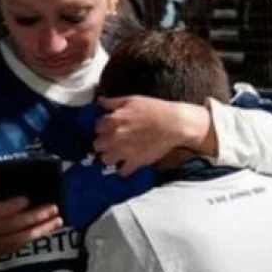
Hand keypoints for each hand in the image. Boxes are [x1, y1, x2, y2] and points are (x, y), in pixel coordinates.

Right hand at [0, 189, 62, 260]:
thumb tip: (24, 185)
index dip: (10, 207)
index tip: (27, 199)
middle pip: (9, 226)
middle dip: (34, 218)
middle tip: (53, 209)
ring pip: (16, 240)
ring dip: (39, 231)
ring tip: (56, 221)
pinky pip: (15, 247)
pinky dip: (31, 239)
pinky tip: (45, 230)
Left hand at [94, 96, 212, 176]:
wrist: (174, 124)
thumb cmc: (156, 110)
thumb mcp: (132, 100)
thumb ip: (113, 102)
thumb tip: (100, 101)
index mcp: (113, 120)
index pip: (97, 127)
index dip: (103, 128)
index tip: (108, 130)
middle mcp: (115, 136)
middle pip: (97, 145)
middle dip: (104, 144)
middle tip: (112, 142)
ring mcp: (124, 151)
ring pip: (105, 160)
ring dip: (110, 157)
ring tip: (117, 155)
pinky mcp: (135, 161)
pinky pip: (122, 172)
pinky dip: (123, 170)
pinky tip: (127, 165)